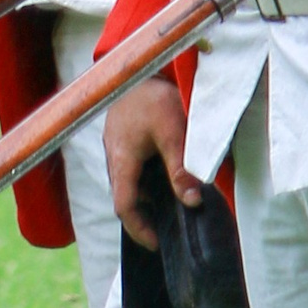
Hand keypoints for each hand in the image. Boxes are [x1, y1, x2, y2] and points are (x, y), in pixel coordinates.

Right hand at [104, 70, 199, 249]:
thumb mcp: (174, 132)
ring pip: (126, 181)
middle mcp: (113, 155)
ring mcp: (115, 144)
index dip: (140, 230)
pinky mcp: (121, 135)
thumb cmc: (154, 96)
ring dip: (144, 197)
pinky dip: (144, 179)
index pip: (124, 207)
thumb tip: (193, 202)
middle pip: (124, 196)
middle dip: (142, 217)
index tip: (158, 243)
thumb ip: (181, 169)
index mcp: (122, 160)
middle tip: (166, 230)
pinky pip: (129, 166)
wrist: (137, 63)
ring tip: (169, 205)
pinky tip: (163, 175)